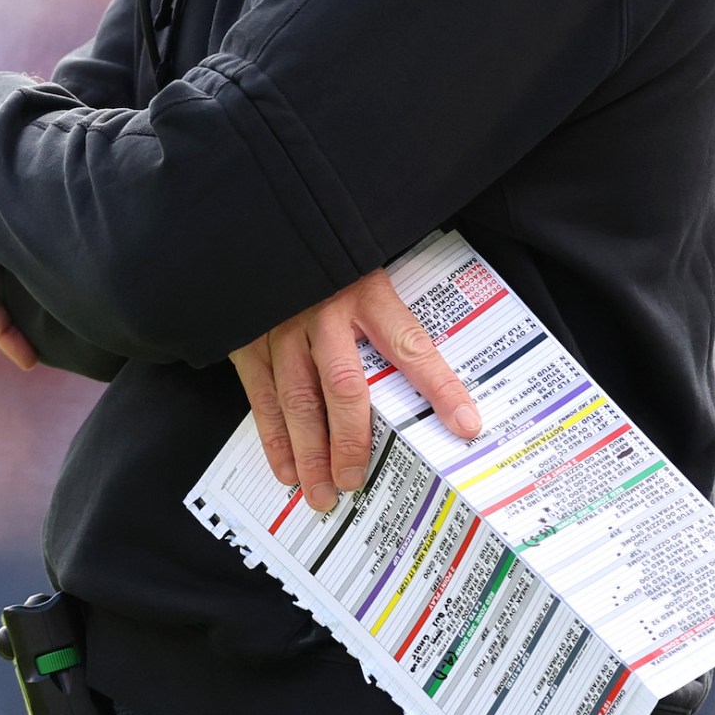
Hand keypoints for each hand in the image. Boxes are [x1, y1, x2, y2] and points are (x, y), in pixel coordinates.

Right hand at [229, 270, 481, 512]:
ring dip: (310, 454)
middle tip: (355, 483)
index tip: (465, 425)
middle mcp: (324, 313)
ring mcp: (282, 328)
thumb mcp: (370, 268)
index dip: (439, 387)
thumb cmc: (330, 252)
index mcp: (367, 292)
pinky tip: (287, 469)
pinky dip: (274, 438)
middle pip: (344, 386)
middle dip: (351, 442)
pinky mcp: (249, 340)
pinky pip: (262, 397)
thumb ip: (395, 314)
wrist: (269, 221)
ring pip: (298, 401)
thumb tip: (438, 369)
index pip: (411, 344)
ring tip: (323, 494)